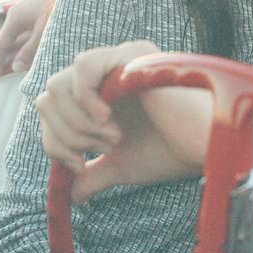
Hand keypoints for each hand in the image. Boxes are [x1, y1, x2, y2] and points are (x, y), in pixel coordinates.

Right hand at [0, 0, 57, 75]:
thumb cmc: (60, 4)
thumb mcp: (45, 31)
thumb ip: (30, 50)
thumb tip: (16, 67)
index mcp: (16, 18)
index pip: (1, 45)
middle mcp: (18, 15)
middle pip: (4, 40)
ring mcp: (28, 14)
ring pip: (14, 37)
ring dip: (7, 52)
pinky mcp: (39, 15)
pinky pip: (24, 34)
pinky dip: (20, 46)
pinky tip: (19, 52)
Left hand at [37, 41, 214, 202]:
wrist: (203, 147)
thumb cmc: (170, 151)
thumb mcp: (122, 165)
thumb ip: (94, 174)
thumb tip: (72, 196)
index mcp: (99, 93)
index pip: (50, 108)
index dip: (54, 141)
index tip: (80, 165)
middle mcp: (104, 73)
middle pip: (48, 97)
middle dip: (66, 135)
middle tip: (102, 149)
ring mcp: (115, 61)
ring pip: (57, 84)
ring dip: (78, 122)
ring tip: (112, 137)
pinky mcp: (129, 56)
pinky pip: (82, 65)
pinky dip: (84, 97)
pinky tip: (107, 118)